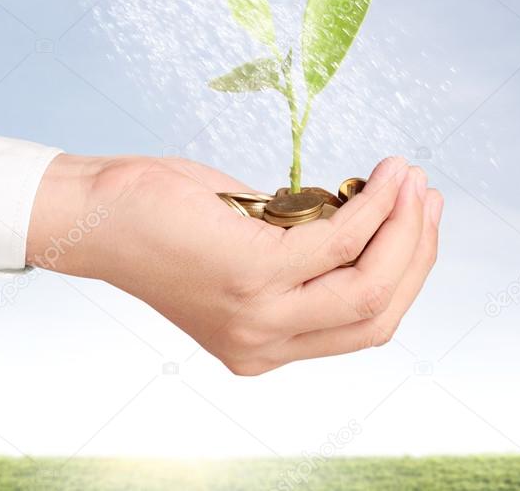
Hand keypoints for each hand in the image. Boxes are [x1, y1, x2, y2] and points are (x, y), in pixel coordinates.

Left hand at [27, 154, 442, 374]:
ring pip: (369, 284)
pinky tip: (381, 173)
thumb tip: (369, 217)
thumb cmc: (166, 221)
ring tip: (410, 176)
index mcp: (264, 347)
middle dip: (417, 252)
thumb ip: (303, 252)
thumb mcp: (246, 247)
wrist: (93, 216)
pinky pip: (339, 239)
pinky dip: (371, 204)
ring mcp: (259, 316)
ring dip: (404, 225)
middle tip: (426, 195)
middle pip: (379, 314)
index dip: (405, 274)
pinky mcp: (251, 275)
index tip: (420, 220)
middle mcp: (264, 346)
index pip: (363, 327)